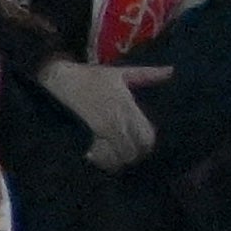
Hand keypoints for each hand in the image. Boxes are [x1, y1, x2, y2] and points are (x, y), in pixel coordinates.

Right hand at [36, 51, 163, 170]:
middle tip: (128, 151)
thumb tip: (171, 70)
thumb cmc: (91, 76)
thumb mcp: (120, 73)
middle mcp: (117, 120)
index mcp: (128, 106)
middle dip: (134, 154)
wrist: (59, 79)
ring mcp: (101, 130)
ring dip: (118, 160)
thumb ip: (147, 75)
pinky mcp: (85, 136)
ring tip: (114, 155)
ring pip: (119, 158)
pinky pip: (100, 157)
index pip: (147, 137)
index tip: (141, 142)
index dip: (147, 144)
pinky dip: (102, 160)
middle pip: (135, 151)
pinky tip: (99, 156)